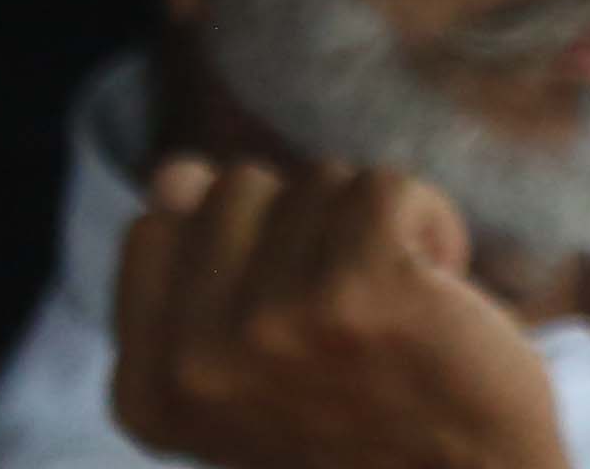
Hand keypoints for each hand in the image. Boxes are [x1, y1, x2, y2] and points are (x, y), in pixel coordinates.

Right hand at [109, 156, 565, 468]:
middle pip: (237, 189)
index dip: (234, 244)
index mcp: (150, 391)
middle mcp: (195, 364)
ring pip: (319, 181)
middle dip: (306, 227)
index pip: (153, 231)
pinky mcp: (357, 291)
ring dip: (373, 230)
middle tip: (348, 311)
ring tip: (396, 309)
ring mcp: (271, 326)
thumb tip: (173, 173)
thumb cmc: (368, 417)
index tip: (285, 311)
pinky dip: (429, 219)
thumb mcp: (254, 363)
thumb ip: (197, 274)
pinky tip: (440, 288)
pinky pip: (384, 185)